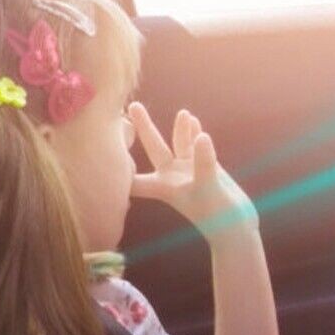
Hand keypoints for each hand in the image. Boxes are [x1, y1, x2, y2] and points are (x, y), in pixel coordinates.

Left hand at [128, 102, 254, 237]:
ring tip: (183, 113)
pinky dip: (195, 134)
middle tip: (133, 105)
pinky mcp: (206, 170)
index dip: (117, 168)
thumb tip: (202, 136)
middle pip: (154, 148)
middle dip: (144, 127)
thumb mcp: (208, 188)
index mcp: (163, 186)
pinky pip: (196, 147)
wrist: (235, 229)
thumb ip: (203, 163)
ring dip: (179, 129)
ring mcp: (189, 172)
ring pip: (179, 144)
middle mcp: (172, 177)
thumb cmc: (217, 216)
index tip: (100, 149)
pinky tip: (194, 121)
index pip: (133, 179)